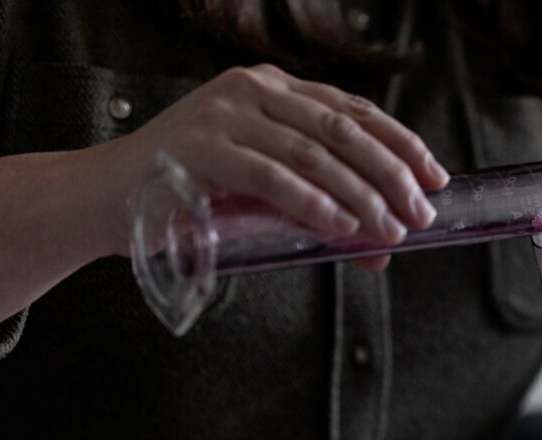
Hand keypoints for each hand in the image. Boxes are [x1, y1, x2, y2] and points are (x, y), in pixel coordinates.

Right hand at [91, 63, 449, 267]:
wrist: (106, 198)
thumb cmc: (191, 195)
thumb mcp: (263, 194)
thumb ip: (319, 210)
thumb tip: (383, 248)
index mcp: (273, 89)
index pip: (353, 110)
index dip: (401, 143)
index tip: (435, 177)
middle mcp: (253, 89)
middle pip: (342, 128)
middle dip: (390, 173)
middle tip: (421, 213)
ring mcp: (224, 113)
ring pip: (313, 152)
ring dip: (360, 194)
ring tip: (390, 229)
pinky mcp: (200, 146)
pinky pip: (271, 175)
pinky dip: (312, 202)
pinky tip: (342, 226)